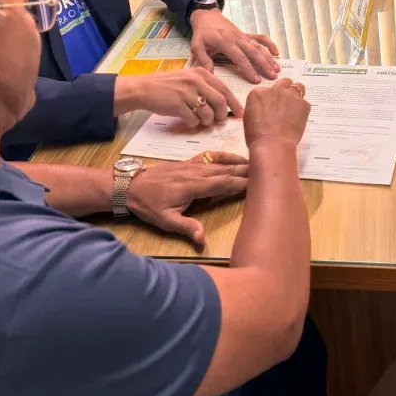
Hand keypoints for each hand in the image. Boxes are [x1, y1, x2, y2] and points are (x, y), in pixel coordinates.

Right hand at [116, 67, 242, 125]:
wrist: (144, 88)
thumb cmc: (167, 85)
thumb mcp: (188, 78)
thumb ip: (205, 86)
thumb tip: (223, 103)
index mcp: (201, 73)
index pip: (224, 89)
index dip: (234, 103)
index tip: (240, 113)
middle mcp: (196, 81)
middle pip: (220, 102)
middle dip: (222, 115)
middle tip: (218, 120)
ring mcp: (187, 93)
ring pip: (208, 113)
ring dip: (207, 121)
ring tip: (201, 121)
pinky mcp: (177, 105)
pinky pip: (193, 120)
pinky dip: (193, 123)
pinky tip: (188, 120)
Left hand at [127, 152, 247, 248]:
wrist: (130, 186)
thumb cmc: (148, 205)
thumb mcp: (165, 221)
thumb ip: (186, 228)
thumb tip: (203, 240)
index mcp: (194, 186)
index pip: (223, 183)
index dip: (241, 183)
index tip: (259, 184)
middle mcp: (196, 172)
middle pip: (226, 170)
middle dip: (246, 170)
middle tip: (266, 170)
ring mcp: (192, 165)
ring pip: (220, 162)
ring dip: (238, 162)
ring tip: (256, 162)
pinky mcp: (188, 162)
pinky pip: (210, 157)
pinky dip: (224, 156)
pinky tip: (233, 157)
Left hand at [190, 8, 279, 82]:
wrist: (206, 15)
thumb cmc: (202, 33)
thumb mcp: (197, 46)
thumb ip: (203, 60)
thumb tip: (210, 74)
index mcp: (225, 42)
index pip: (240, 58)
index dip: (249, 69)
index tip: (256, 80)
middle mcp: (237, 38)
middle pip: (254, 52)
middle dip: (264, 64)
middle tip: (272, 76)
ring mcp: (243, 36)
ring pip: (259, 46)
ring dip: (269, 57)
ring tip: (277, 68)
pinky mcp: (245, 34)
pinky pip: (259, 37)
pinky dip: (269, 43)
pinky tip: (276, 52)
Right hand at [243, 78, 309, 150]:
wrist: (272, 144)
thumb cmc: (256, 136)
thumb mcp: (249, 118)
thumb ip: (257, 107)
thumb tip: (264, 108)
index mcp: (258, 93)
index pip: (266, 90)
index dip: (270, 99)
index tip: (270, 108)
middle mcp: (274, 90)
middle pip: (283, 83)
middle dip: (284, 91)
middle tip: (285, 104)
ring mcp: (290, 96)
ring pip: (297, 87)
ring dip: (296, 95)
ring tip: (295, 108)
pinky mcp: (303, 104)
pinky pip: (304, 103)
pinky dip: (302, 110)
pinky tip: (298, 120)